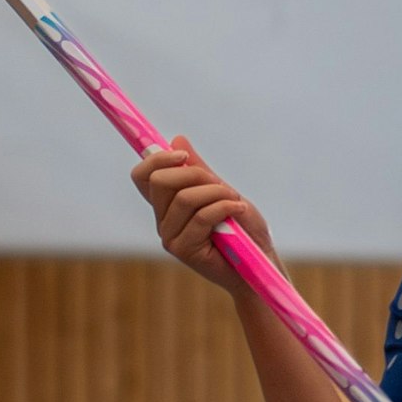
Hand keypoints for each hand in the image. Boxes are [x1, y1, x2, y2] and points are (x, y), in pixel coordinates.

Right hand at [129, 135, 278, 296]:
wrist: (259, 262)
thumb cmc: (243, 229)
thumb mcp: (222, 191)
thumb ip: (199, 169)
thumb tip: (177, 140)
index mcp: (167, 205)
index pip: (142, 176)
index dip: (157, 159)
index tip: (183, 156)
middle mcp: (162, 221)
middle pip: (160, 181)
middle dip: (195, 173)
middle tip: (222, 185)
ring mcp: (170, 237)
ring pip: (185, 198)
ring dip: (217, 193)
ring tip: (236, 201)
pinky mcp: (184, 250)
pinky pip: (201, 216)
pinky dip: (225, 206)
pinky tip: (239, 209)